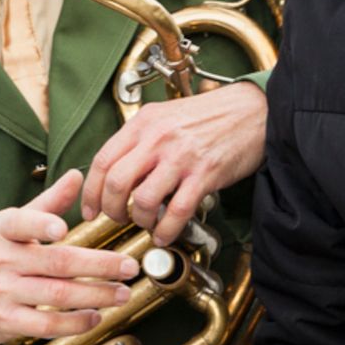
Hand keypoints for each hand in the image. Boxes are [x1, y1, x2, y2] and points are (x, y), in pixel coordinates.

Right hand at [0, 169, 139, 344]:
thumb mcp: (12, 224)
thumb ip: (48, 202)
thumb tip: (77, 175)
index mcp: (2, 230)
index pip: (20, 223)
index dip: (40, 225)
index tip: (63, 228)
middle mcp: (0, 259)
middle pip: (56, 262)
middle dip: (99, 265)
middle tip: (130, 267)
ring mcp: (1, 292)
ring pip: (57, 294)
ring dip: (96, 295)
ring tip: (122, 293)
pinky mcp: (6, 321)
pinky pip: (47, 324)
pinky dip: (75, 322)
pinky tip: (96, 316)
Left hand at [79, 81, 267, 245]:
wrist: (254, 110)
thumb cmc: (212, 116)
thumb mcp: (167, 116)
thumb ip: (142, 139)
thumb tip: (119, 170)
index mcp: (144, 122)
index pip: (103, 160)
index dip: (91, 191)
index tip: (91, 209)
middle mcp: (158, 138)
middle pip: (117, 182)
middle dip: (111, 209)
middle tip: (117, 218)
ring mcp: (182, 157)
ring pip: (144, 199)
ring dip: (141, 220)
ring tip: (147, 223)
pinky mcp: (205, 174)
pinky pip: (177, 211)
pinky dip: (166, 229)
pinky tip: (165, 233)